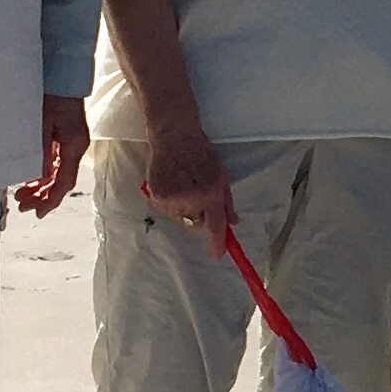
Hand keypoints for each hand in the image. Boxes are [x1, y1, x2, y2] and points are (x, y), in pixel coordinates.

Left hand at [15, 96, 89, 217]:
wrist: (64, 76)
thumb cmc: (54, 96)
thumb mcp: (43, 124)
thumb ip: (42, 152)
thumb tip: (39, 178)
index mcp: (73, 146)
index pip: (64, 182)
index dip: (51, 199)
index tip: (38, 212)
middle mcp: (76, 148)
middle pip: (62, 181)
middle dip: (43, 196)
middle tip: (23, 206)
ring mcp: (72, 143)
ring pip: (59, 173)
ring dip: (42, 186)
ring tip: (23, 195)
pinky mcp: (67, 138)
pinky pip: (57, 163)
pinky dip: (45, 173)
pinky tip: (32, 178)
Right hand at [138, 123, 237, 258]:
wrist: (174, 136)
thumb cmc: (200, 154)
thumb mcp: (221, 175)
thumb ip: (226, 202)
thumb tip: (233, 222)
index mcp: (212, 193)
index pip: (216, 225)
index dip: (217, 243)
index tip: (217, 255)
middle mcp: (193, 199)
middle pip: (195, 225)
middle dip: (198, 215)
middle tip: (195, 194)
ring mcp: (173, 198)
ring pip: (179, 218)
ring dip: (182, 207)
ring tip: (182, 184)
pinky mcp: (157, 196)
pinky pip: (165, 210)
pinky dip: (168, 202)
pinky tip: (171, 183)